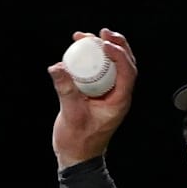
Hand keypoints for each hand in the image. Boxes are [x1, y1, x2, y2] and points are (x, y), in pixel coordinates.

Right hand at [48, 29, 137, 168]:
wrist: (77, 155)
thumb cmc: (79, 141)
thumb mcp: (71, 115)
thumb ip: (66, 91)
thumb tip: (58, 67)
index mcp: (120, 102)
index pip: (128, 73)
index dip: (119, 55)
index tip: (105, 42)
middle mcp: (118, 96)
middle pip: (125, 65)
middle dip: (116, 46)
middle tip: (102, 32)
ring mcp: (108, 94)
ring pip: (112, 67)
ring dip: (103, 50)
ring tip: (86, 36)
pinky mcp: (97, 94)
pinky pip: (99, 72)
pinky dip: (91, 60)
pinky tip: (78, 50)